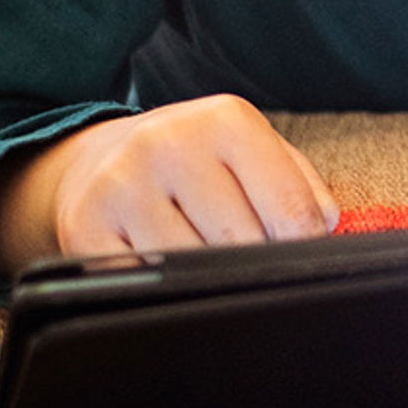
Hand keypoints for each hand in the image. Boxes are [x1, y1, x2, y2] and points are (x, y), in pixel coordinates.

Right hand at [0, 93, 339, 275]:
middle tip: (244, 256)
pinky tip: (160, 262)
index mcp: (226, 120)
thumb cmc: (197, 161)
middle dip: (254, 262)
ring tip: (200, 254)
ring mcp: (122, 185)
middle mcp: (170, 142)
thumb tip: (324, 228)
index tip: (295, 253)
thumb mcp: (254, 153)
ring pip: (194, 268)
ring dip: (207, 278)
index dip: (301, 245)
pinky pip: (144, 283)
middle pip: (244, 244)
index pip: (291, 210)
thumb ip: (302, 186)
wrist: (99, 158)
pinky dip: (161, 286)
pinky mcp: (83, 227)